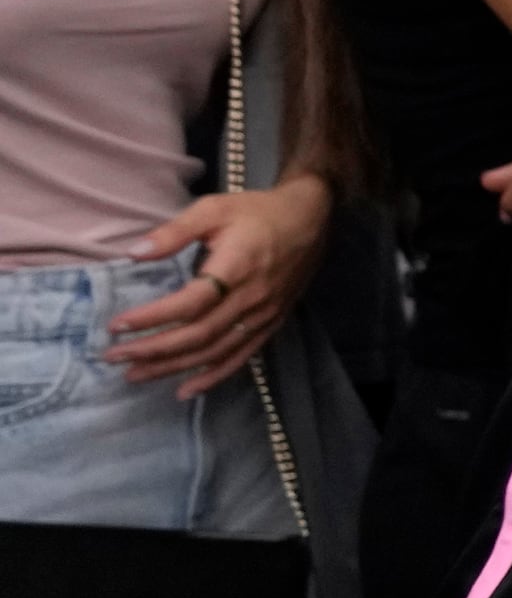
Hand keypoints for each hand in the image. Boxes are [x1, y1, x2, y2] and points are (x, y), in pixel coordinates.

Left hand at [110, 172, 332, 396]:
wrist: (311, 219)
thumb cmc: (258, 212)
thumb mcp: (214, 209)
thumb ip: (175, 231)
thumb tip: (133, 253)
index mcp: (236, 267)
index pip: (190, 302)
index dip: (153, 318)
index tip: (117, 326)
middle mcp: (251, 297)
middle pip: (199, 334)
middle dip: (154, 349)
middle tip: (114, 357)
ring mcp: (263, 314)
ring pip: (215, 350)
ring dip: (174, 367)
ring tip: (136, 374)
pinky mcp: (271, 323)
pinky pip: (241, 356)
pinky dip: (213, 376)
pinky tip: (186, 389)